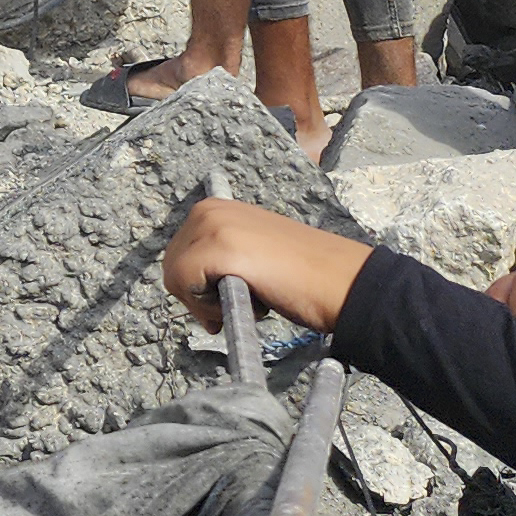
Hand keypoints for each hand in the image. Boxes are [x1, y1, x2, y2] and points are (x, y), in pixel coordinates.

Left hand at [159, 199, 374, 336]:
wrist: (342, 282)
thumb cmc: (304, 275)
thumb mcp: (252, 252)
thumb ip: (220, 257)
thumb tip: (188, 282)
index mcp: (216, 208)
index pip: (179, 254)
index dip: (197, 286)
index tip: (227, 298)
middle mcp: (209, 210)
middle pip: (172, 267)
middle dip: (199, 297)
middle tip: (242, 305)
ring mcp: (212, 226)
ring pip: (176, 278)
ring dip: (207, 303)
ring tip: (251, 300)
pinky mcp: (217, 248)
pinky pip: (184, 285)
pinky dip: (209, 307)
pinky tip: (248, 302)